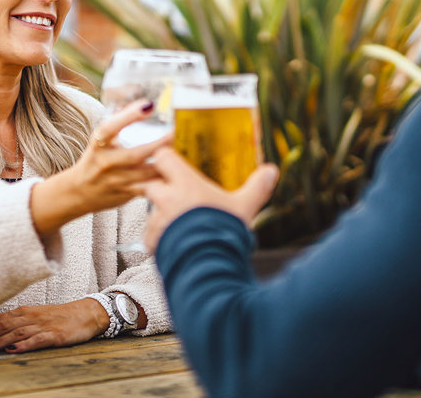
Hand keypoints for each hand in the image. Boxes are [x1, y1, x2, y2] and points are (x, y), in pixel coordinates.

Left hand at [0, 299, 106, 353]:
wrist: (86, 313)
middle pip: (1, 325)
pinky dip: (23, 345)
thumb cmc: (58, 317)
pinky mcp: (55, 335)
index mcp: (23, 311)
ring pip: (15, 333)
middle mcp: (29, 316)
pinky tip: (11, 350)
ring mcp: (42, 325)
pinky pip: (36, 340)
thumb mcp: (35, 317)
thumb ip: (16, 323)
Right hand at [31, 100, 167, 234]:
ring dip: (166, 164)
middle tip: (177, 132)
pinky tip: (177, 174)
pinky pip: (148, 189)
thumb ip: (120, 124)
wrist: (77, 192)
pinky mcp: (124, 195)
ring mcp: (115, 181)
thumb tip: (145, 104)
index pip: (110, 128)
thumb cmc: (94, 160)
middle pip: (135, 154)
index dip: (128, 116)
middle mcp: (105, 162)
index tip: (148, 105)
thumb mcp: (100, 140)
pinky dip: (162, 181)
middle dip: (159, 144)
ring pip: (145, 174)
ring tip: (183, 152)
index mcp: (98, 144)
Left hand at [143, 147, 277, 251]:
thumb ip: (257, 187)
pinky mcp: (153, 241)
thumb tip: (271, 171)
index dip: (166, 158)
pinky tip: (173, 243)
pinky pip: (150, 236)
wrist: (210, 262)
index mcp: (185, 183)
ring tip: (178, 225)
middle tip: (176, 197)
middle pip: (152, 185)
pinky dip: (158, 239)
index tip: (172, 163)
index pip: (163, 157)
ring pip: (151, 212)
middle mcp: (167, 198)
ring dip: (160, 216)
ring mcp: (158, 220)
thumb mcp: (245, 206)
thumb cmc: (225, 230)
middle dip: (161, 190)